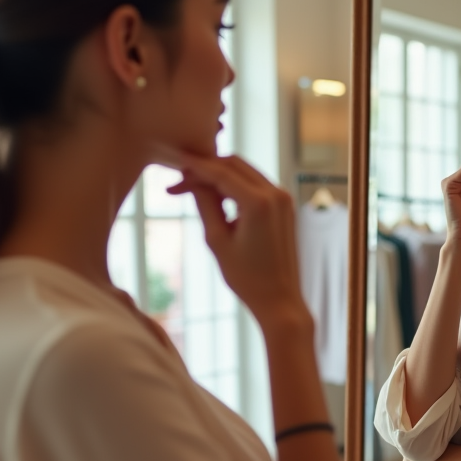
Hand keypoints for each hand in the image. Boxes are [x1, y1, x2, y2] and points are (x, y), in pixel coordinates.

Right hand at [167, 155, 305, 326]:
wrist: (279, 300)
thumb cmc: (247, 277)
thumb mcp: (217, 240)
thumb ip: (205, 204)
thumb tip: (192, 180)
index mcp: (259, 202)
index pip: (221, 172)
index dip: (196, 166)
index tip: (176, 161)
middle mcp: (276, 193)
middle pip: (235, 164)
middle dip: (207, 168)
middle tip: (180, 181)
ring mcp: (284, 198)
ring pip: (246, 172)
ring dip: (220, 176)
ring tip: (194, 191)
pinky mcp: (285, 206)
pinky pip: (256, 185)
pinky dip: (235, 186)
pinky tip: (216, 198)